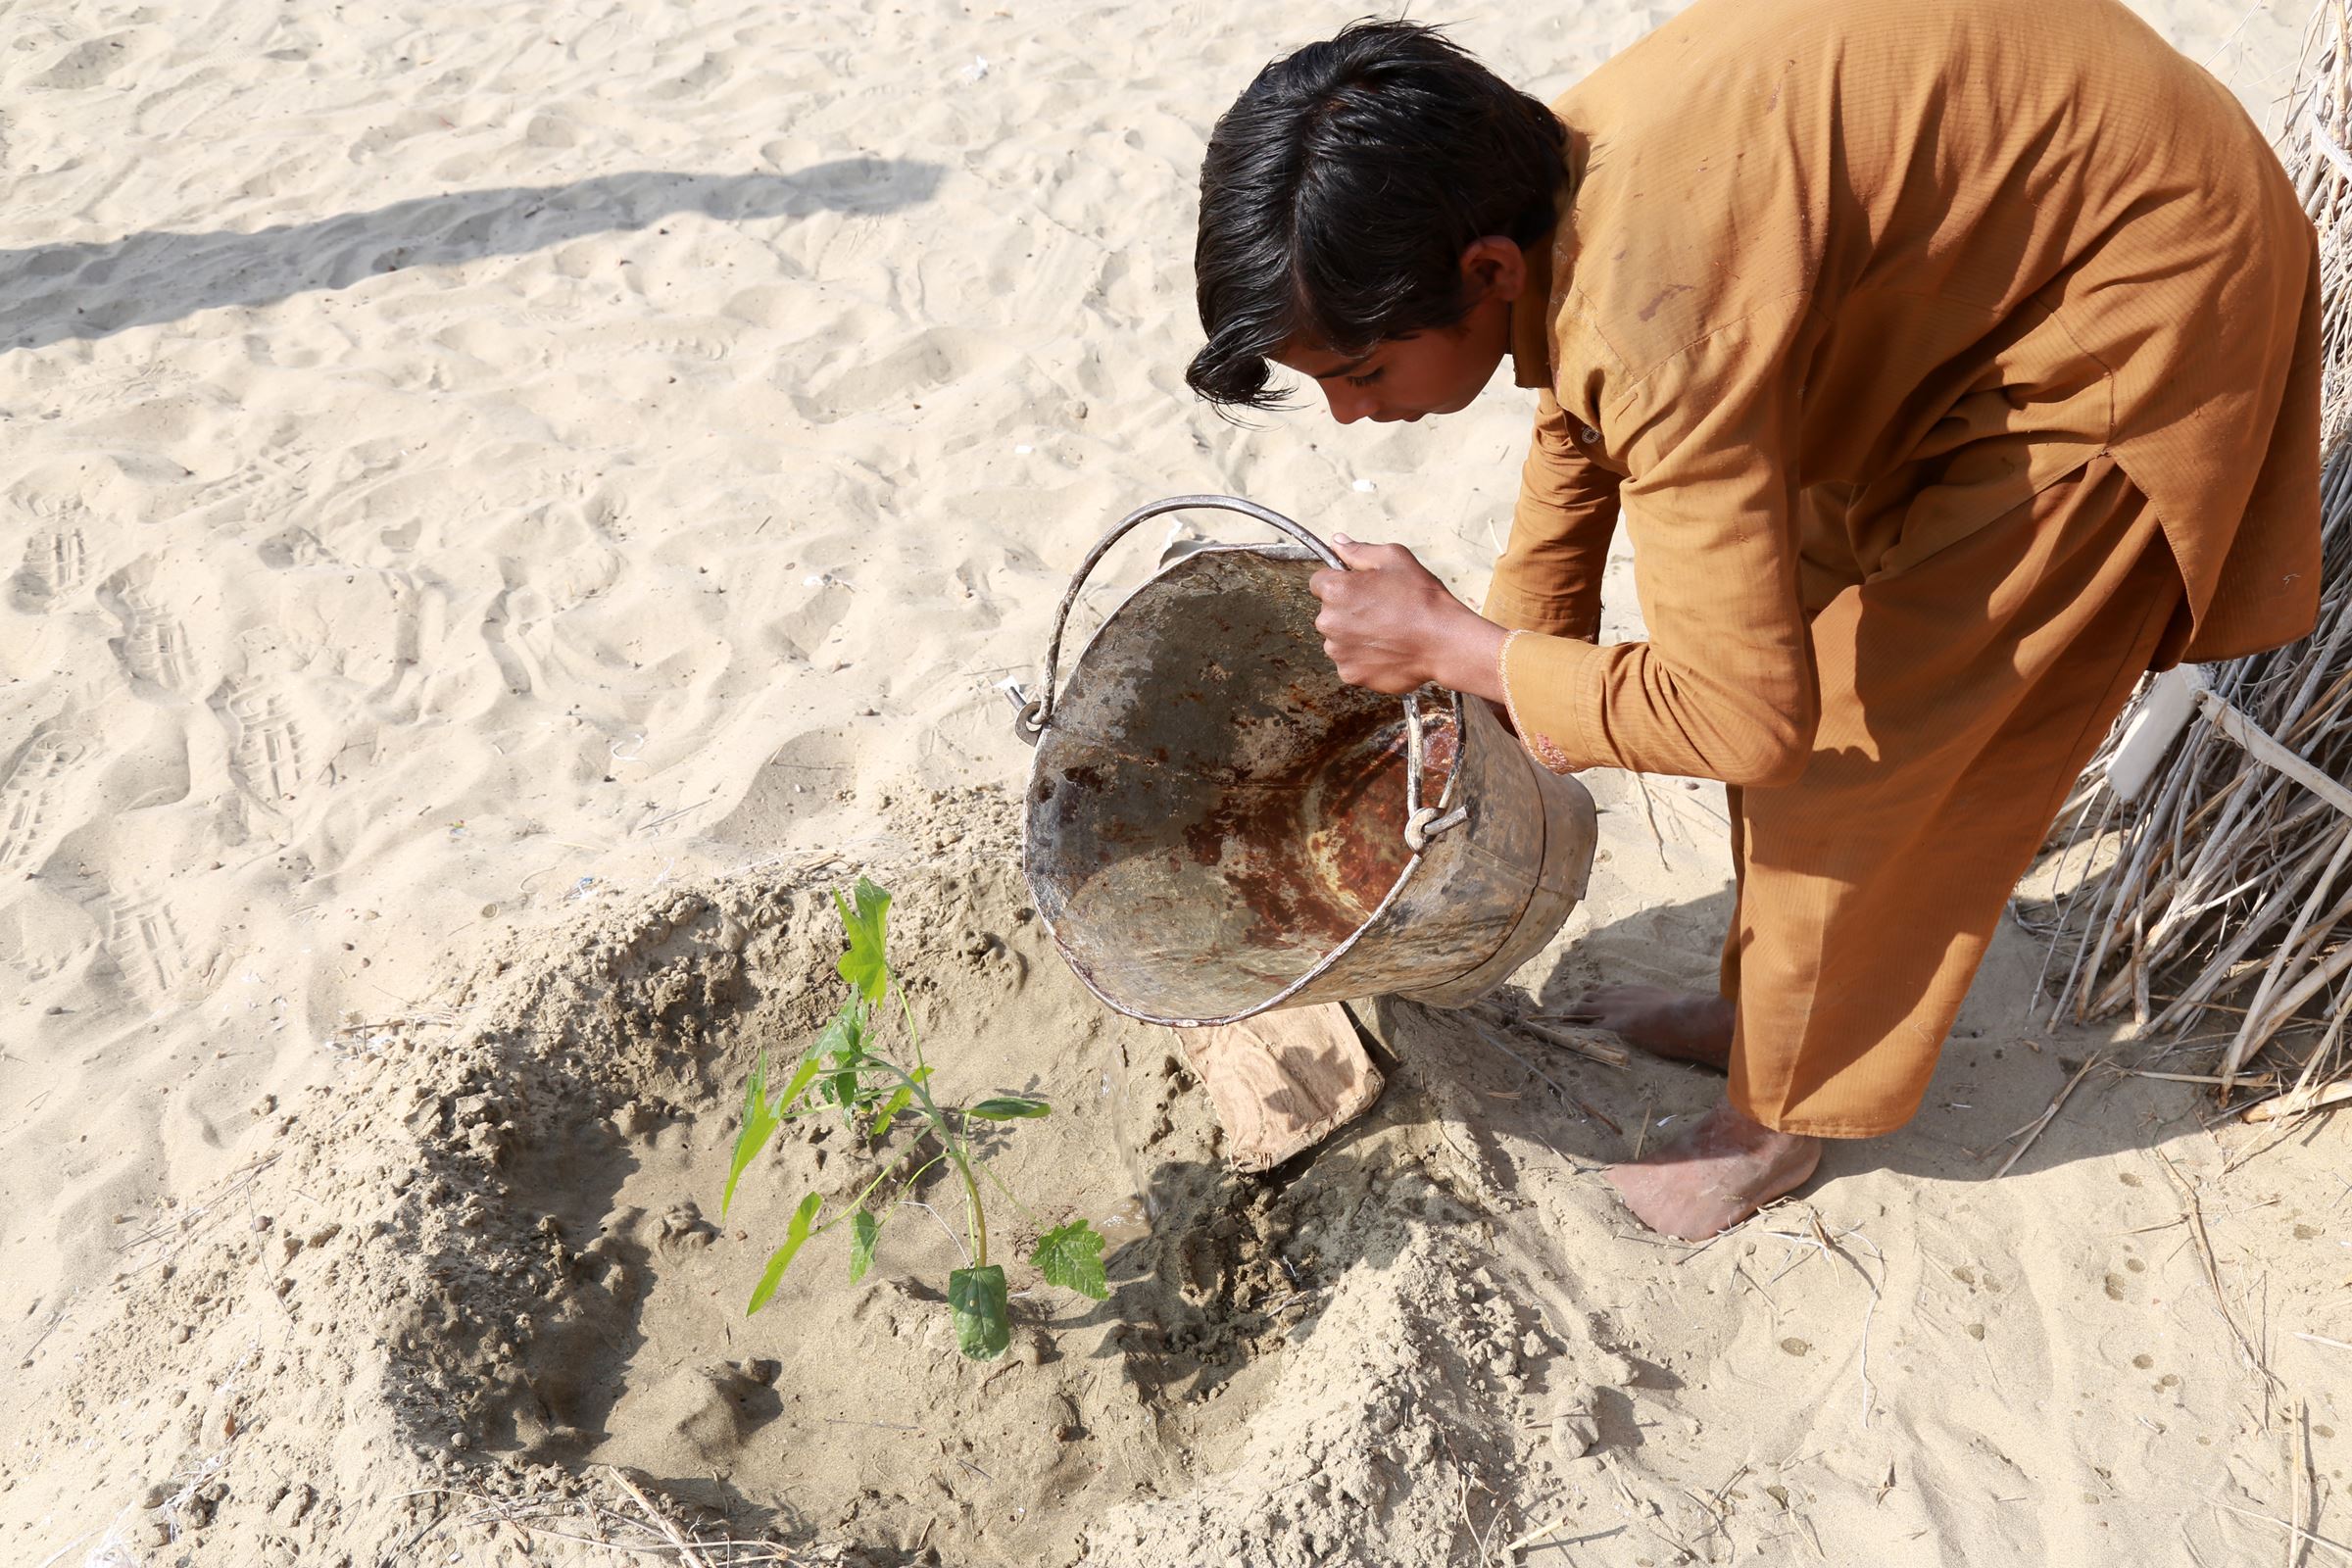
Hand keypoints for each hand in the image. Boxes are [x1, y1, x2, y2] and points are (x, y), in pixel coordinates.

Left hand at [1308, 536, 1507, 698]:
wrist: (1443, 641)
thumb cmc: (1421, 598)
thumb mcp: (1394, 558)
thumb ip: (1358, 550)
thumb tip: (1337, 542)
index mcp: (1335, 590)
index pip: (1320, 582)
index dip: (1341, 583)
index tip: (1360, 588)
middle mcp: (1329, 622)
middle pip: (1329, 613)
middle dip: (1348, 610)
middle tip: (1381, 610)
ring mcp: (1338, 651)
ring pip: (1338, 639)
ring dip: (1355, 636)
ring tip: (1387, 632)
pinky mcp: (1350, 673)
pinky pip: (1350, 662)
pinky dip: (1364, 659)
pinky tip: (1387, 650)